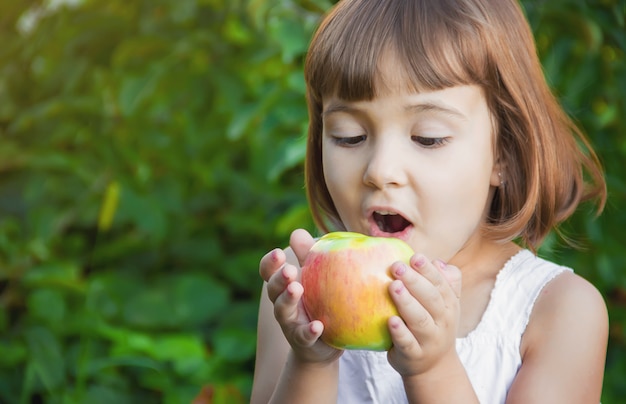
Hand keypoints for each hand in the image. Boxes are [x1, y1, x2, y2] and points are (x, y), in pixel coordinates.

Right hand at [259, 229, 342, 364]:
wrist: (325, 343)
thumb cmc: (319, 300)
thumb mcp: (315, 275)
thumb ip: (308, 255)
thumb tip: (297, 232)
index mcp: (283, 284)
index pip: (268, 271)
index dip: (270, 263)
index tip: (279, 253)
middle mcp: (282, 302)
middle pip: (273, 290)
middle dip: (279, 279)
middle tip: (289, 270)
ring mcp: (291, 323)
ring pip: (283, 311)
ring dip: (287, 299)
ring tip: (297, 289)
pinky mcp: (304, 341)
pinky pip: (303, 336)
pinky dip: (308, 331)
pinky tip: (317, 326)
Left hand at [386, 254, 461, 376]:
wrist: (434, 367)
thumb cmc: (434, 326)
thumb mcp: (446, 305)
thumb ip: (446, 282)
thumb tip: (438, 262)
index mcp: (448, 305)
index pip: (440, 284)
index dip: (428, 270)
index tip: (415, 257)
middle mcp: (442, 321)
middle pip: (431, 299)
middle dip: (415, 281)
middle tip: (397, 266)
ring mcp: (429, 340)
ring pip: (419, 320)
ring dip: (406, 303)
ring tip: (393, 286)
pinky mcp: (414, 355)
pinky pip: (407, 343)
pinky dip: (400, 333)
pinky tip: (390, 321)